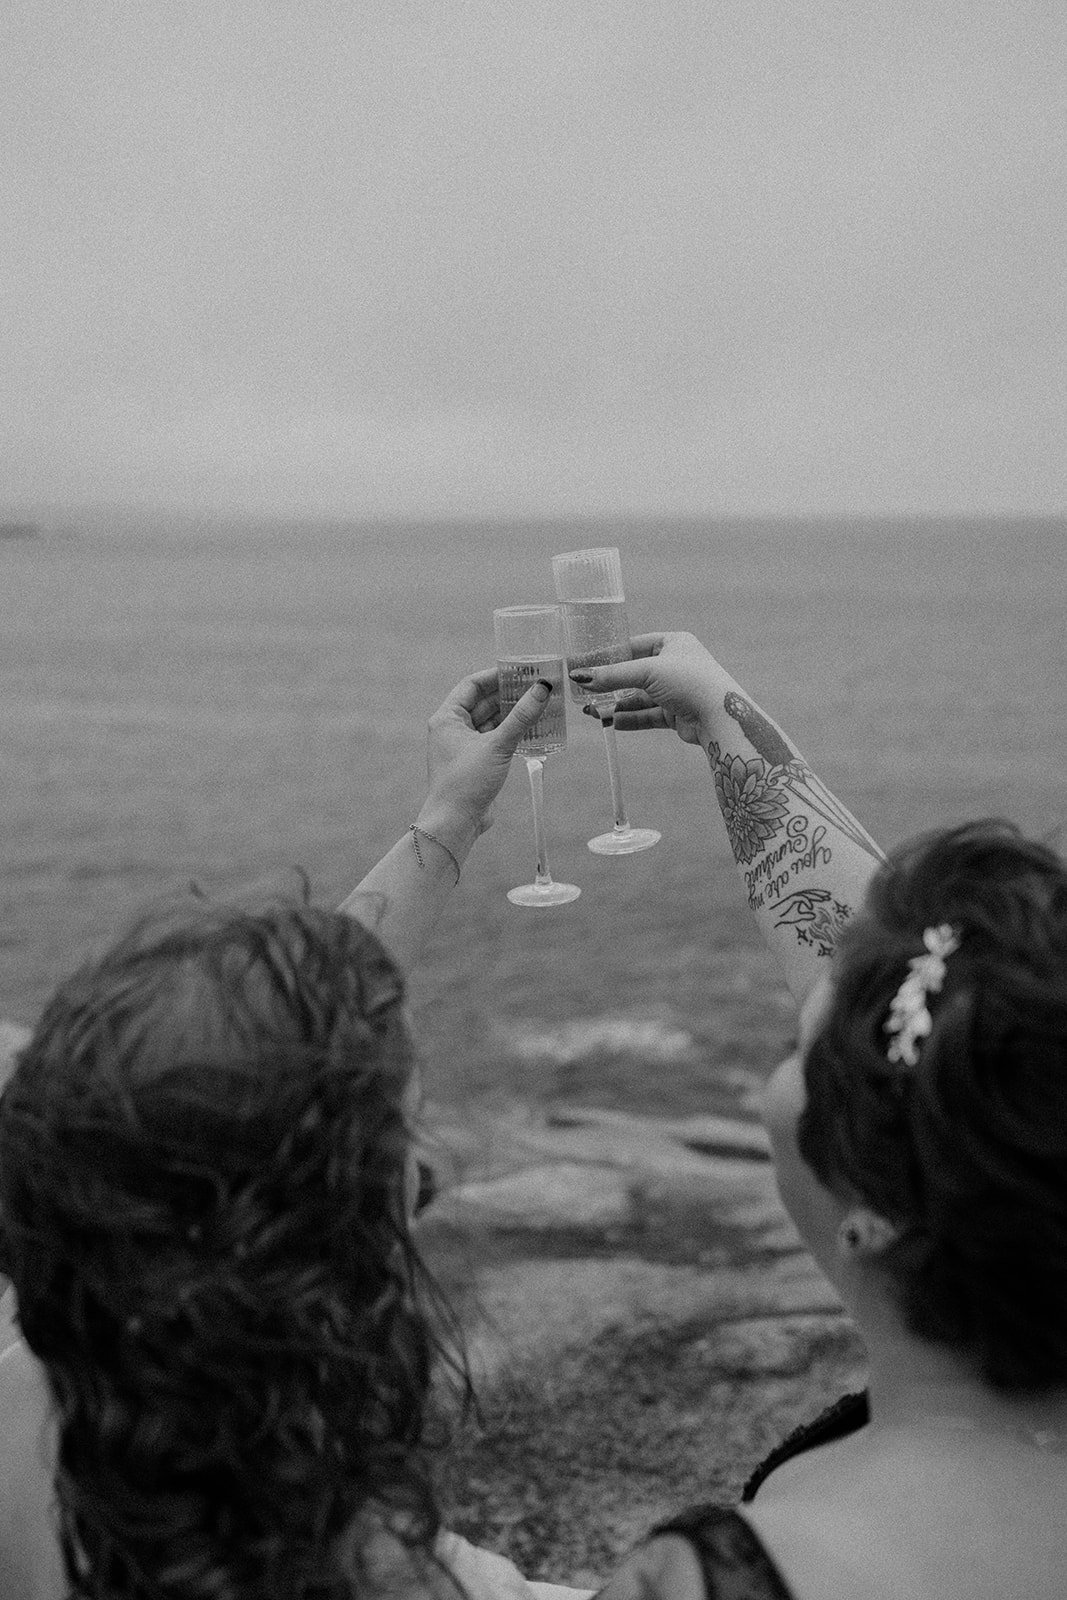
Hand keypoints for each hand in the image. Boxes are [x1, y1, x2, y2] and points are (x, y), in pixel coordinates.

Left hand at [419, 668, 553, 847]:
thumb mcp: (497, 745)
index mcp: (447, 718)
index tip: (520, 670)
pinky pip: (495, 739)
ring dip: (512, 714)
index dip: (495, 675)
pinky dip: (512, 733)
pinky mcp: (476, 762)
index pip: (472, 685)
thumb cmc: (466, 782)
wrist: (456, 823)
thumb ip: (521, 716)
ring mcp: (464, 746)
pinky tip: (532, 729)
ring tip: (538, 705)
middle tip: (535, 686)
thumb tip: (542, 688)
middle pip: (483, 702)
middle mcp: (452, 729)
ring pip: (491, 721)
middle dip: (508, 694)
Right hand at [571, 631, 723, 746]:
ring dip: (616, 705)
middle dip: (609, 686)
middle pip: (634, 674)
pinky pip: (647, 715)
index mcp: (674, 643)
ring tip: (592, 712)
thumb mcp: (647, 672)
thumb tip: (580, 677)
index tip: (586, 664)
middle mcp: (675, 665)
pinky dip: (630, 719)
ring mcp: (676, 691)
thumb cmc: (689, 681)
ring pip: (639, 698)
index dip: (610, 655)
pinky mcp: (676, 713)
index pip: (634, 645)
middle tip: (584, 692)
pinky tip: (612, 722)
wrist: (720, 716)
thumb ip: (612, 675)